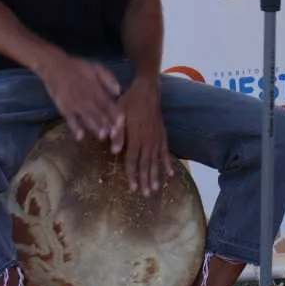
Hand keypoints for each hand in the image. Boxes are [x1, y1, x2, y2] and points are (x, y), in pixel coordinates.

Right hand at [38, 54, 123, 141]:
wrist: (55, 67)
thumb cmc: (77, 67)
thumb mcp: (96, 67)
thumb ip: (108, 79)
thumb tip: (119, 92)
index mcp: (96, 90)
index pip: (108, 105)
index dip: (115, 115)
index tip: (122, 124)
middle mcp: (86, 99)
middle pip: (99, 114)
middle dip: (107, 125)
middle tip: (114, 135)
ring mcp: (75, 105)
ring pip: (87, 119)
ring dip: (95, 128)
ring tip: (101, 136)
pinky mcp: (64, 109)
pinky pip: (70, 120)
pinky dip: (75, 129)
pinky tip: (80, 137)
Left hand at [110, 76, 175, 195]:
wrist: (147, 90)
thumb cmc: (128, 101)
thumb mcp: (118, 113)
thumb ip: (117, 132)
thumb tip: (113, 149)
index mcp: (134, 137)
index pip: (132, 161)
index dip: (132, 175)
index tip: (133, 188)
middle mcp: (147, 141)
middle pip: (146, 165)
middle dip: (146, 180)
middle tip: (146, 195)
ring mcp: (156, 138)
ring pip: (156, 161)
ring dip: (156, 176)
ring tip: (157, 189)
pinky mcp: (162, 134)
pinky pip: (166, 152)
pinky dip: (168, 163)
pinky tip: (170, 174)